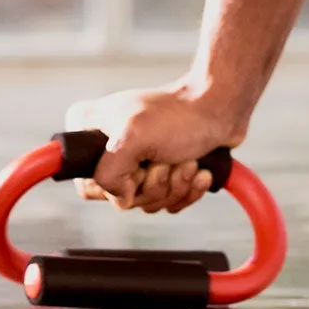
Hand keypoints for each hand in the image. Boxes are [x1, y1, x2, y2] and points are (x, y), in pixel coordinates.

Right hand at [63, 81, 243, 213]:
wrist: (221, 108)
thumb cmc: (179, 115)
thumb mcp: (132, 138)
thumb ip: (109, 173)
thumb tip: (121, 199)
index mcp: (91, 129)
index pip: (87, 184)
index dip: (116, 183)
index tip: (138, 164)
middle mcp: (109, 145)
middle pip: (121, 198)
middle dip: (154, 184)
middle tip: (167, 159)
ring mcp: (138, 159)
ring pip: (148, 201)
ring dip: (175, 185)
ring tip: (187, 160)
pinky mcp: (163, 170)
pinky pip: (169, 201)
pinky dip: (188, 188)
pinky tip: (199, 169)